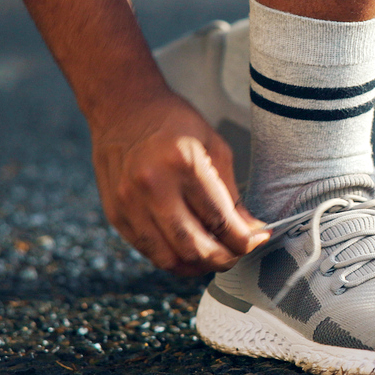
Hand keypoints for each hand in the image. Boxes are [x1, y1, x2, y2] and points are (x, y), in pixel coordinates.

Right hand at [90, 89, 267, 274]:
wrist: (123, 108)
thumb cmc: (173, 123)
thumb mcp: (214, 146)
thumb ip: (231, 193)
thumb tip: (251, 231)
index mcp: (182, 165)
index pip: (220, 220)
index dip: (244, 240)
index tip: (257, 241)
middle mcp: (152, 187)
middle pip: (194, 247)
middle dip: (224, 259)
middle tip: (237, 253)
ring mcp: (129, 203)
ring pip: (169, 258)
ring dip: (198, 265)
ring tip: (215, 255)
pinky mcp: (116, 214)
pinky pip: (148, 251)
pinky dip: (173, 257)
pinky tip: (189, 250)